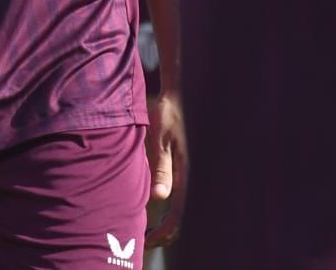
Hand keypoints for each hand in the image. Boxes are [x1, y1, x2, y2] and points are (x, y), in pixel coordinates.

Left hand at [145, 89, 186, 246]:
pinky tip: (155, 210)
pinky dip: (169, 210)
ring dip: (167, 223)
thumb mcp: (160, 138)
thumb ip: (161, 167)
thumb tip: (159, 198)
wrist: (180, 96)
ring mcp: (191, 174)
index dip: (162, 232)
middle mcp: (192, 176)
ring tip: (147, 230)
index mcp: (187, 172)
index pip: (177, 214)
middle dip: (164, 233)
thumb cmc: (168, 114)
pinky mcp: (187, 169)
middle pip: (182, 218)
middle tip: (144, 240)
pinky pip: (181, 197)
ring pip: (182, 210)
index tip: (146, 240)